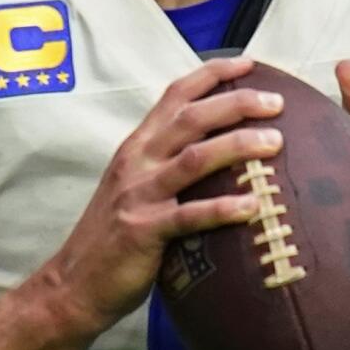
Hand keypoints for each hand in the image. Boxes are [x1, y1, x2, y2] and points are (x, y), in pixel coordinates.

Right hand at [31, 57, 285, 339]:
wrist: (72, 285)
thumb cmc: (114, 237)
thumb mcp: (136, 186)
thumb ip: (167, 162)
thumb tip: (221, 148)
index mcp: (137, 146)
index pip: (175, 95)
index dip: (213, 74)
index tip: (250, 63)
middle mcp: (137, 161)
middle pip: (191, 118)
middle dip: (236, 103)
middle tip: (277, 102)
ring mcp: (139, 195)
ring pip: (195, 158)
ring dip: (239, 146)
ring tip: (276, 142)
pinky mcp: (144, 231)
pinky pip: (190, 215)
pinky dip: (223, 208)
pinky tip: (254, 207)